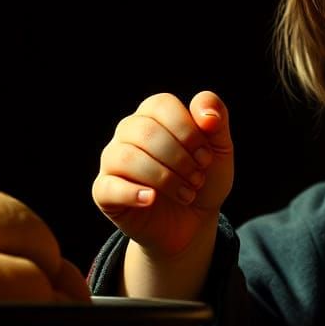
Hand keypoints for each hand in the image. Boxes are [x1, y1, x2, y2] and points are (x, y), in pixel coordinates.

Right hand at [92, 90, 233, 261]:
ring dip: (164, 178)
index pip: (161, 104)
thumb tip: (207, 116)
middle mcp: (128, 132)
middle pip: (144, 131)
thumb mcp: (221, 148)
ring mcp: (112, 161)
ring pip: (126, 157)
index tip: (206, 158)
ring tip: (186, 194)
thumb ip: (217, 119)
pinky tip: (152, 199)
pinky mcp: (104, 191)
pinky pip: (108, 186)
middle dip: (179, 159)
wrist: (194, 220)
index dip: (188, 131)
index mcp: (153, 114)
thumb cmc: (204, 177)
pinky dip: (133, 193)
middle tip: (198, 179)